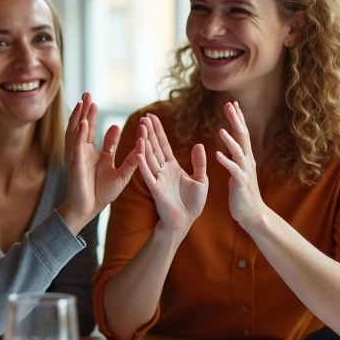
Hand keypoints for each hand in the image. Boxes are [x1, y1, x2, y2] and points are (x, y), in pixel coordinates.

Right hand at [59, 93, 139, 231]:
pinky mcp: (75, 165)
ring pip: (76, 132)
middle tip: (88, 94)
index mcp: (92, 155)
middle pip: (83, 127)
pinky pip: (76, 147)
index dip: (94, 119)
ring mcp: (77, 157)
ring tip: (84, 101)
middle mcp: (82, 153)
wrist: (88, 210)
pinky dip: (78, 134)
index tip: (98, 105)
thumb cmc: (101, 194)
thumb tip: (141, 145)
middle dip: (85, 111)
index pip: (93, 132)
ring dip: (79, 116)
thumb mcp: (121, 175)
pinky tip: (81, 122)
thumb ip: (131, 160)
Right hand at [134, 113, 208, 232]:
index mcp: (172, 166)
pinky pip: (148, 175)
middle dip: (149, 133)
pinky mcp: (156, 190)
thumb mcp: (201, 179)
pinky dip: (143, 164)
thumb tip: (199, 145)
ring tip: (141, 130)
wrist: (186, 222)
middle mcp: (162, 170)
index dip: (158, 131)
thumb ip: (199, 163)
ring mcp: (158, 179)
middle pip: (154, 148)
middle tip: (143, 117)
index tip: (152, 116)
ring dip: (144, 144)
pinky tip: (139, 152)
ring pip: (149, 159)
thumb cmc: (192, 203)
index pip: (163, 145)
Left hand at [215, 101, 267, 223]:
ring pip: (239, 151)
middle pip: (242, 136)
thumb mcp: (239, 170)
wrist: (251, 213)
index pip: (242, 133)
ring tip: (221, 129)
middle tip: (229, 104)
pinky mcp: (240, 182)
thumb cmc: (243, 192)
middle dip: (236, 120)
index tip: (232, 103)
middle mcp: (247, 161)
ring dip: (230, 140)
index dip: (238, 118)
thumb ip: (236, 156)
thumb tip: (230, 143)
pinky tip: (217, 154)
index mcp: (245, 157)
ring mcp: (245, 171)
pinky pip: (233, 170)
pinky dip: (226, 161)